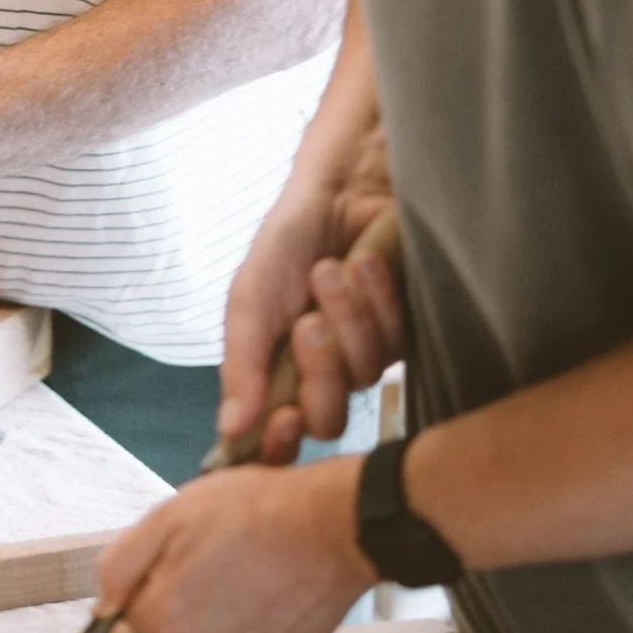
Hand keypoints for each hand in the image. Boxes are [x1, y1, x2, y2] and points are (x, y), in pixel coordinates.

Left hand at [97, 457, 374, 632]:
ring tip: (231, 578)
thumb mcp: (169, 515)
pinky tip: (256, 598)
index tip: (160, 570)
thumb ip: (120, 564)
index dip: (136, 593)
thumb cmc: (253, 512)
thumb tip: (101, 605)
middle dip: (164, 614)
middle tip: (196, 570)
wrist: (330, 527)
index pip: (119, 628)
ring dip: (201, 626)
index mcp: (161, 623)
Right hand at [221, 124, 402, 463]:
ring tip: (331, 269)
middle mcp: (320, 374)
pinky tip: (365, 263)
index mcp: (275, 373)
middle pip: (327, 420)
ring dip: (347, 319)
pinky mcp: (404, 332)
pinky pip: (398, 343)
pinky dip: (377, 300)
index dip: (279, 445)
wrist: (343, 187)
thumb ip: (240, 363)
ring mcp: (364, 354)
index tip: (284, 421)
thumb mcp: (250, 297)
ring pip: (364, 376)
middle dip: (320, 371)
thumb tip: (229, 430)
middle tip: (309, 324)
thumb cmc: (289, 239)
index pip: (277, 438)